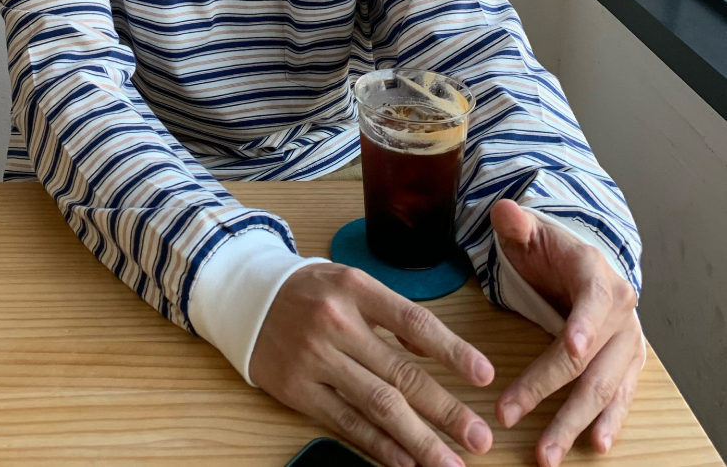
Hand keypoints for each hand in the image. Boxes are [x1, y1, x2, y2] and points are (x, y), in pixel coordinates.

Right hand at [248, 263, 494, 466]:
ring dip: (420, 440)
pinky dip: (380, 447)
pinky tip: (406, 463)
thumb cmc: (311, 291)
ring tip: (451, 463)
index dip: (451, 351)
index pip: (413, 321)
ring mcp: (315, 359)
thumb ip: (391, 313)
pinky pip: (346, 424)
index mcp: (355, 288)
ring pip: (377, 406)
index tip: (484, 377)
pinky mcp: (298, 390)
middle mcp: (336, 323)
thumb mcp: (351, 282)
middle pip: (400, 373)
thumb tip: (433, 347)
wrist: (246, 296)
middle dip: (445, 410)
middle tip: (479, 438)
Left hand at [491, 200, 643, 464]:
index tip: (570, 349)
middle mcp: (619, 313)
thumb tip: (504, 210)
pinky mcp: (626, 364)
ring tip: (549, 454)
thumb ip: (516, 223)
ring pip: (603, 389)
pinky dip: (609, 421)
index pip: (592, 303)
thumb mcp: (529, 231)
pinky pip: (619, 397)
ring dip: (577, 423)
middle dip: (557, 397)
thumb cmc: (550, 250)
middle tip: (520, 422)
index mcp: (597, 276)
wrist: (583, 262)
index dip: (583, 325)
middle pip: (589, 362)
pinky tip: (595, 443)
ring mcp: (626, 342)